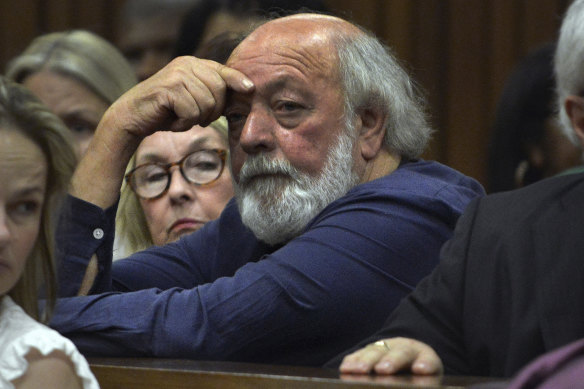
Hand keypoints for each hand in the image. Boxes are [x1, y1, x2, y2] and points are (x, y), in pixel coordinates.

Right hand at [70, 56, 252, 208]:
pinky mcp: (169, 89)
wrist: (133, 117)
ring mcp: (177, 75)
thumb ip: (211, 93)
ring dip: (196, 119)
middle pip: (219, 90)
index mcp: (193, 64)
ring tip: (181, 118)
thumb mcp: (192, 99)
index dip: (237, 81)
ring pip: (207, 104)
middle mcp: (185, 64)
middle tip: (197, 119)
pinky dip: (184, 123)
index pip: (223, 70)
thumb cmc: (166, 112)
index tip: (250, 89)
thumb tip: (242, 92)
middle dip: (213, 111)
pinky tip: (173, 121)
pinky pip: (192, 112)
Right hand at [339, 337, 442, 374]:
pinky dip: (352, 361)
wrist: (409, 357)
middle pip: (400, 353)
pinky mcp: (370, 350)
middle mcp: (405, 349)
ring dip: (367, 361)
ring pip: (377, 351)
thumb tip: (418, 375)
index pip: (428, 360)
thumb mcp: (426, 378)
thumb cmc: (418, 376)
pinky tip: (346, 368)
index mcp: (425, 358)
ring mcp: (386, 347)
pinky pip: (359, 354)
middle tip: (383, 370)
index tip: (421, 369)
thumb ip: (420, 381)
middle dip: (391, 361)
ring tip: (360, 370)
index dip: (425, 364)